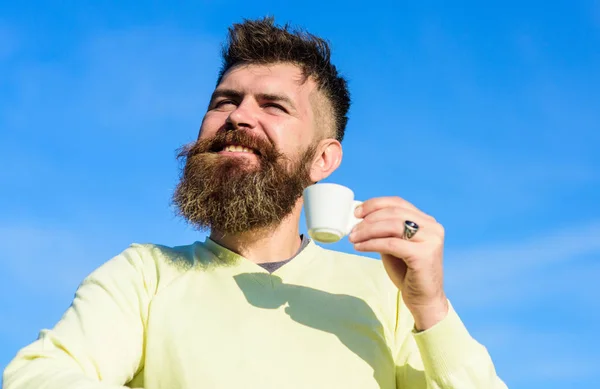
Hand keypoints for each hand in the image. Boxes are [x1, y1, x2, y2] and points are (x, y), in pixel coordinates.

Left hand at [349, 196, 448, 330]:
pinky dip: (372, 244)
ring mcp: (431, 240)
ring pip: (392, 226)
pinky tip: (360, 247)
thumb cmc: (408, 273)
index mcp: (427, 221)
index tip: (357, 212)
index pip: (398, 203)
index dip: (375, 204)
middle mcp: (432, 227)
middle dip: (369, 219)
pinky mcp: (424, 254)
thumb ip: (385, 231)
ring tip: (353, 238)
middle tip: (352, 229)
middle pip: (394, 213)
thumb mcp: (395, 246)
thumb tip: (360, 220)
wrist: (424, 300)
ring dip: (368, 231)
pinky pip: (391, 244)